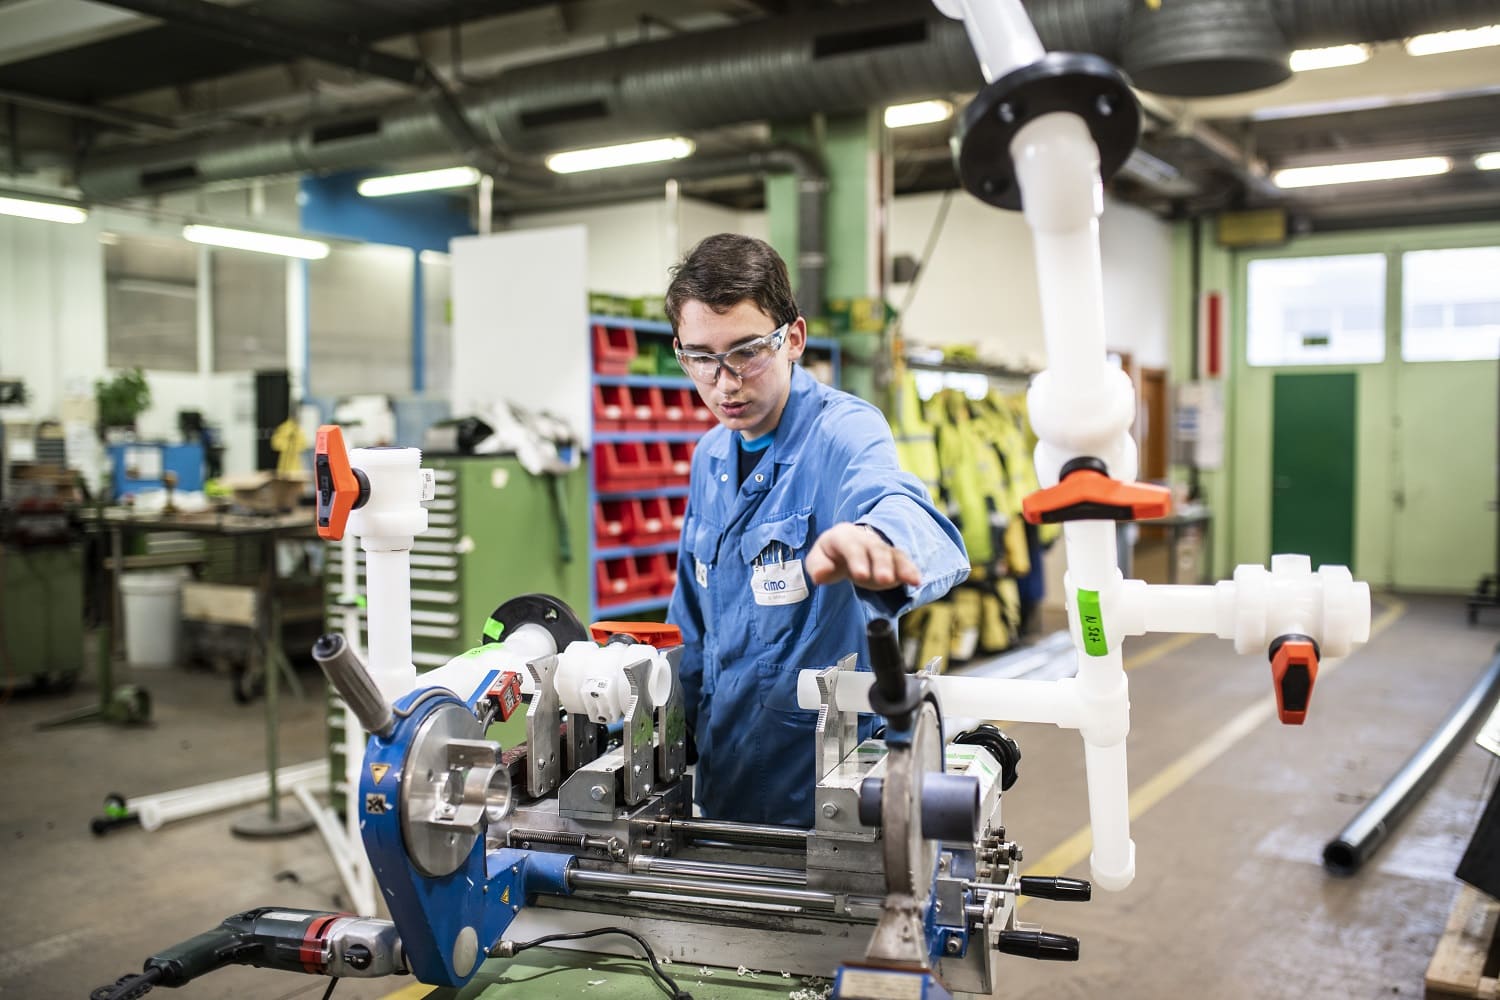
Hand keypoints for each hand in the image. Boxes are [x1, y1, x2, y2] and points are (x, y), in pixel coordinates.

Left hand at [805, 522, 920, 589]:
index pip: (851, 546)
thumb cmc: (830, 556)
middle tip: (884, 580)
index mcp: (844, 536)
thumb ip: (818, 567)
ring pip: (893, 555)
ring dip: (901, 568)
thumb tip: (819, 576)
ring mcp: (881, 548)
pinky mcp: (893, 559)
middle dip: (881, 564)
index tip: (861, 576)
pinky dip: (911, 571)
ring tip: (911, 580)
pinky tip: (917, 581)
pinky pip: (903, 562)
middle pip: (875, 549)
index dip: (857, 560)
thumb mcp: (818, 560)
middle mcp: (866, 539)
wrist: (846, 547)